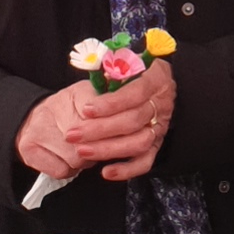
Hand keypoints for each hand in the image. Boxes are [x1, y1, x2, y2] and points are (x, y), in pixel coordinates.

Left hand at [66, 57, 176, 180]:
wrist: (155, 84)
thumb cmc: (135, 71)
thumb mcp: (127, 61)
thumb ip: (113, 68)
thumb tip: (91, 66)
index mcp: (155, 80)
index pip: (134, 94)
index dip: (110, 104)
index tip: (86, 109)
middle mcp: (160, 106)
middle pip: (132, 121)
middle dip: (99, 130)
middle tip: (72, 135)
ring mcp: (159, 127)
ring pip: (138, 143)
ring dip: (108, 149)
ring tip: (82, 151)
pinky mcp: (156, 145)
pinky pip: (145, 162)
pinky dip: (126, 170)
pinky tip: (106, 172)